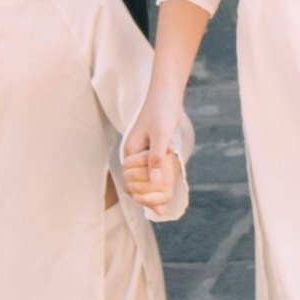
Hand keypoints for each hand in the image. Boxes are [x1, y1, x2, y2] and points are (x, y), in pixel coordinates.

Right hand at [118, 86, 191, 205]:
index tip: (158, 205)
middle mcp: (134, 154)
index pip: (130, 183)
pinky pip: (154, 169)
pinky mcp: (153, 148)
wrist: (167, 92)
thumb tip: (155, 181)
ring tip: (166, 201)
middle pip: (136, 184)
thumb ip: (156, 157)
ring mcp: (143, 152)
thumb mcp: (160, 134)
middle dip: (148, 196)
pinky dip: (160, 178)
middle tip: (164, 207)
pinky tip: (169, 186)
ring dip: (154, 189)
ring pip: (146, 178)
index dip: (142, 196)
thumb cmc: (162, 110)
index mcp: (130, 152)